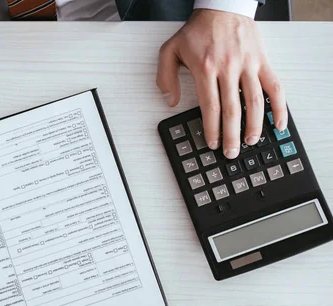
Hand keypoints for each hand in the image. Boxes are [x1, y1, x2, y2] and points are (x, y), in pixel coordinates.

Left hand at [157, 9, 286, 158]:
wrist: (221, 7)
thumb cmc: (197, 31)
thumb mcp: (170, 50)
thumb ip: (165, 77)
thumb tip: (170, 101)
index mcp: (205, 69)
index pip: (210, 107)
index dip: (211, 129)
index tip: (211, 143)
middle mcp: (228, 68)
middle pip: (232, 110)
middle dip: (231, 136)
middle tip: (230, 152)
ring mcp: (248, 65)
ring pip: (255, 102)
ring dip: (254, 126)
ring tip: (251, 142)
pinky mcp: (262, 61)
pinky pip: (275, 86)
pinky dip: (280, 106)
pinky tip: (279, 123)